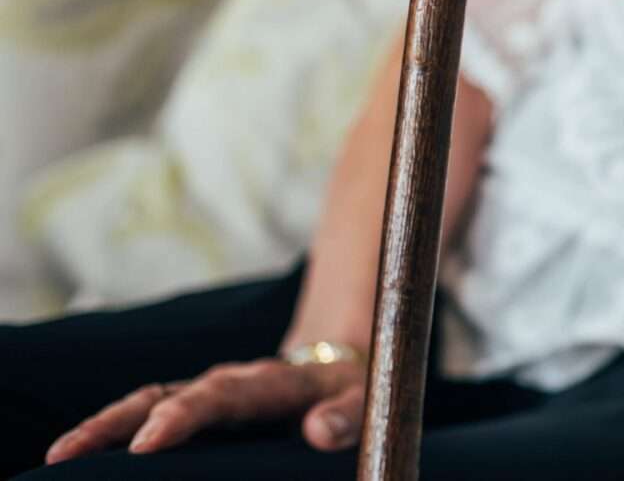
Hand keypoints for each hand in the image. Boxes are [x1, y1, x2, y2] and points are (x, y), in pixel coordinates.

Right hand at [45, 356, 364, 461]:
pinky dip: (113, 430)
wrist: (341, 367)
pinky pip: (148, 413)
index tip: (150, 440)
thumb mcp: (365, 399)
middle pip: (167, 393)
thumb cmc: (351, 392)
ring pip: (147, 401)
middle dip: (119, 420)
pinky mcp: (195, 408)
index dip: (185, 414)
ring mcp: (207, 393)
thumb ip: (347, 416)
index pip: (222, 394)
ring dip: (103, 425)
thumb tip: (319, 433)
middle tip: (71, 451)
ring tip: (59, 456)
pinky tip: (79, 454)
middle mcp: (230, 383)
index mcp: (271, 382)